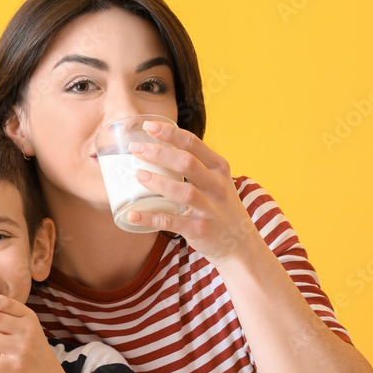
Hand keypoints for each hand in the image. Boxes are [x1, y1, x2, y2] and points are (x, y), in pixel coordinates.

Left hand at [125, 120, 260, 264]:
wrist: (241, 246)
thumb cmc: (221, 208)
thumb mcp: (217, 182)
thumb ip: (197, 166)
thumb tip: (161, 148)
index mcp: (219, 169)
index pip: (193, 144)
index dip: (170, 133)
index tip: (148, 126)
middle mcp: (217, 186)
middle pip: (187, 163)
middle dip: (159, 152)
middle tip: (135, 148)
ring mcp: (210, 209)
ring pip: (183, 191)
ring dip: (158, 182)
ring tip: (138, 174)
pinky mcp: (199, 230)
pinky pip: (171, 222)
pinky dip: (150, 218)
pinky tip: (132, 213)